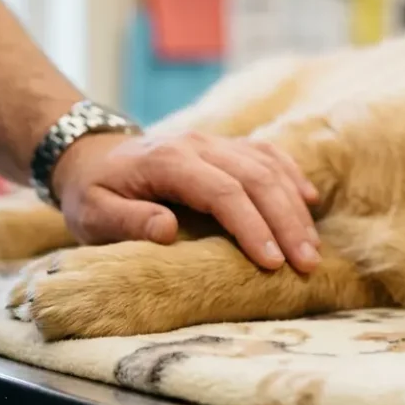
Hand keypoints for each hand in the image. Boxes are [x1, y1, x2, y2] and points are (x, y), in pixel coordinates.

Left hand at [47, 131, 322, 272]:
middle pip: (256, 178)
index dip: (252, 226)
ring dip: (294, 206)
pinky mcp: (228, 146)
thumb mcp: (93, 213)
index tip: (272, 262)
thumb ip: (127, 221)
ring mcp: (216, 142)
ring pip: (268, 166)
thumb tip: (168, 231)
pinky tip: (310, 201)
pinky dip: (292, 176)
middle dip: (286, 222)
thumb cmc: (94, 192)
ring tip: (311, 247)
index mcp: (168, 161)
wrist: (93, 155)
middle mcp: (199, 145)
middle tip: (307, 263)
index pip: (223, 192)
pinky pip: (268, 154)